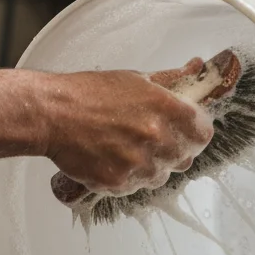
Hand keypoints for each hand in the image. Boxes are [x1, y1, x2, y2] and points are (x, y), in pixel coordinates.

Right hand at [38, 68, 213, 196]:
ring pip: (160, 176)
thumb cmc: (88, 93)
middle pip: (184, 158)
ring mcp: (138, 164)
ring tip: (125, 150)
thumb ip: (170, 79)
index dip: (195, 133)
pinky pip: (134, 188)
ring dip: (149, 167)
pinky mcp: (118, 183)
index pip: (203, 133)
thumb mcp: (133, 79)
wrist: (52, 114)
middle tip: (150, 142)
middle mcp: (155, 137)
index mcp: (164, 108)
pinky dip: (126, 179)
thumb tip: (195, 66)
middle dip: (171, 151)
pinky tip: (111, 160)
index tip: (186, 132)